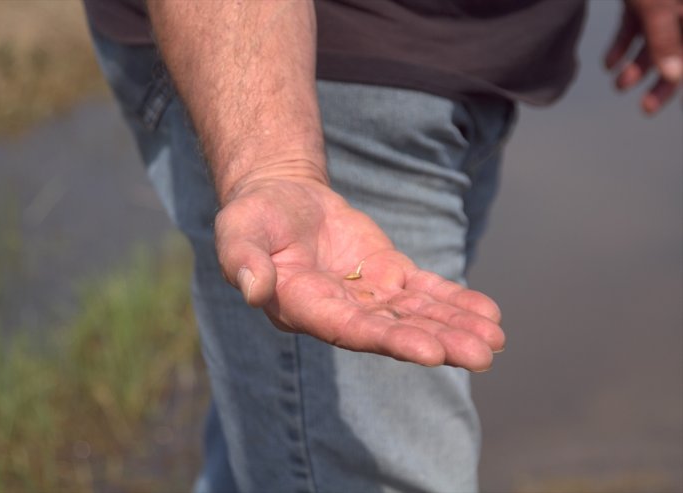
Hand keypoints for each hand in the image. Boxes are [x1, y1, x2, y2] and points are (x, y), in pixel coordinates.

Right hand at [214, 177, 504, 369]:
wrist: (282, 199)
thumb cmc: (254, 217)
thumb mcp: (237, 231)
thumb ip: (242, 259)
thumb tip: (253, 288)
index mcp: (304, 306)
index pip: (349, 328)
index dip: (389, 339)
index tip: (430, 352)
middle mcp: (340, 310)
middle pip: (393, 330)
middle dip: (437, 341)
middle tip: (480, 356)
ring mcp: (367, 294)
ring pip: (415, 314)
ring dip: (454, 327)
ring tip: (494, 341)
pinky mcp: (387, 273)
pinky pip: (424, 290)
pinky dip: (454, 301)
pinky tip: (488, 315)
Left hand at [605, 0, 681, 113]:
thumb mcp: (658, 8)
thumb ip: (665, 39)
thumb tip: (674, 76)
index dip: (679, 82)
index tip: (676, 110)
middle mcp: (680, 12)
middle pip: (676, 55)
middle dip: (661, 84)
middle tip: (647, 108)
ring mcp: (661, 7)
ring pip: (653, 45)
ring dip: (636, 68)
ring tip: (618, 87)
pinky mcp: (641, 2)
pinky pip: (634, 30)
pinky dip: (622, 47)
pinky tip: (608, 65)